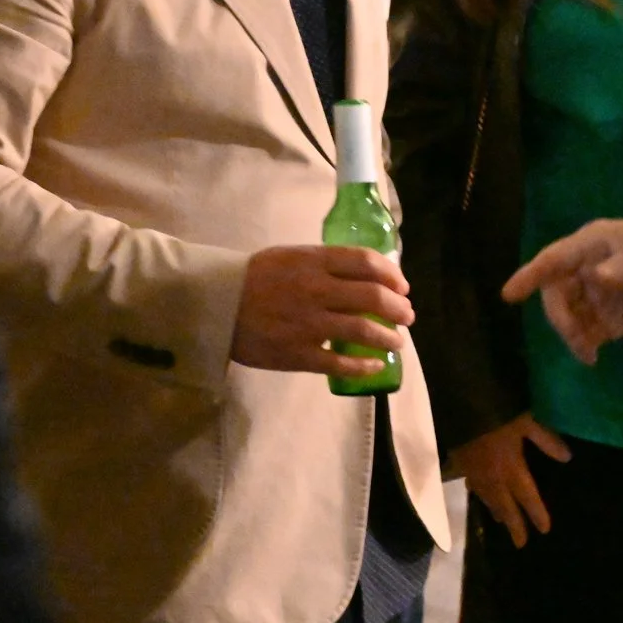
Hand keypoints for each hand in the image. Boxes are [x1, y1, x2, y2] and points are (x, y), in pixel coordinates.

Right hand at [230, 244, 412, 377]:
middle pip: (373, 296)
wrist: (215, 304)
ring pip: (363, 330)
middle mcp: (316, 290)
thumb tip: (362, 275)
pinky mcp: (299, 354)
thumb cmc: (254, 277)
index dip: (393, 275)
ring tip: (397, 341)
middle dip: (398, 308)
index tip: (402, 286)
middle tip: (406, 316)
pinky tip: (375, 366)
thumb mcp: (290, 256)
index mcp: (314, 262)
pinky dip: (364, 365)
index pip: (367, 263)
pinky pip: (341, 363)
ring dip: (388, 337)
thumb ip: (324, 263)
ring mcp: (309, 324)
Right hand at [450, 413, 570, 547]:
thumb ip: (546, 440)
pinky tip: (479, 495)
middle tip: (520, 544)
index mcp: (512, 469)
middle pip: (506, 506)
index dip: (537, 513)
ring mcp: (476, 473)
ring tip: (502, 522)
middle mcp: (495, 478)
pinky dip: (479, 495)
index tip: (545, 530)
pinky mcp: (462, 465)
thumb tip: (567, 458)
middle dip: (515, 525)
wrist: (459, 408)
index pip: (528, 497)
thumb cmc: (496, 414)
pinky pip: (473, 487)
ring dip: (497, 512)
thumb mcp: (526, 422)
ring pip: (488, 499)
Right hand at [501, 218, 622, 364]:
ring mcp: (596, 296)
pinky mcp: (609, 319)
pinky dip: (583, 346)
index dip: (529, 275)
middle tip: (577, 336)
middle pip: (555, 294)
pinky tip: (592, 358)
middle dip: (558, 316)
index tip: (509, 295)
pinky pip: (586, 333)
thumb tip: (597, 279)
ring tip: (588, 351)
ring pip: (567, 316)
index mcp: (590, 246)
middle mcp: (585, 271)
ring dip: (569, 334)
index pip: (552, 260)